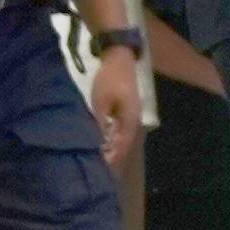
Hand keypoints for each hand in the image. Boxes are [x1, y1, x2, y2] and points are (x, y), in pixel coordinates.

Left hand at [85, 40, 145, 166]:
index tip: (98, 172)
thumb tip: (95, 144)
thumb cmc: (109, 80)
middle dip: (110, 158)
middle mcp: (134, 122)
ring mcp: (131, 116)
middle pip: (123, 147)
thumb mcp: (100, 102)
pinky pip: (119, 131)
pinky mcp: (126, 111)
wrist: (119, 57)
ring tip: (97, 160)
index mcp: (130, 122)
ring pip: (121, 139)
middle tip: (95, 170)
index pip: (120, 149)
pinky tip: (100, 142)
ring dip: (110, 149)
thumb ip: (99, 124)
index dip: (110, 161)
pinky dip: (111, 139)